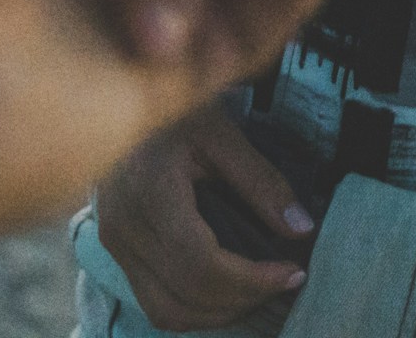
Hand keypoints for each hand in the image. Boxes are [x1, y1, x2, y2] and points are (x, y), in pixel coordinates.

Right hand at [94, 108, 315, 329]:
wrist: (118, 102)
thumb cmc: (174, 113)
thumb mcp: (222, 132)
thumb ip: (261, 180)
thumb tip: (301, 230)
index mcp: (150, 191)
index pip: (201, 263)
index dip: (252, 280)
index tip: (294, 271)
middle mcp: (124, 226)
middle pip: (187, 295)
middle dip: (245, 300)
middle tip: (285, 282)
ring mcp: (114, 245)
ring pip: (167, 312)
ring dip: (220, 314)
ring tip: (260, 291)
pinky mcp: (116, 253)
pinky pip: (155, 303)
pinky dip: (195, 309)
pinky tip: (228, 292)